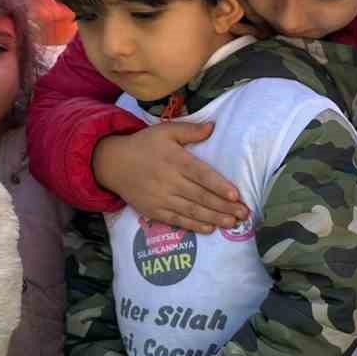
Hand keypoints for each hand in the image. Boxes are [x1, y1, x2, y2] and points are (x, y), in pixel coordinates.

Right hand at [92, 122, 248, 233]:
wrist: (112, 163)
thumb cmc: (144, 145)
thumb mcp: (165, 131)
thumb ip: (189, 130)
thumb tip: (213, 127)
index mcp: (175, 160)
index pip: (201, 175)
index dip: (219, 186)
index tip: (235, 195)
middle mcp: (169, 180)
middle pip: (200, 196)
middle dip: (224, 206)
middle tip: (244, 214)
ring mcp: (160, 198)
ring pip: (191, 210)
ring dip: (214, 218)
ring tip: (233, 223)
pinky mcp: (153, 210)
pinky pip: (176, 220)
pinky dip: (193, 225)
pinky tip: (209, 228)